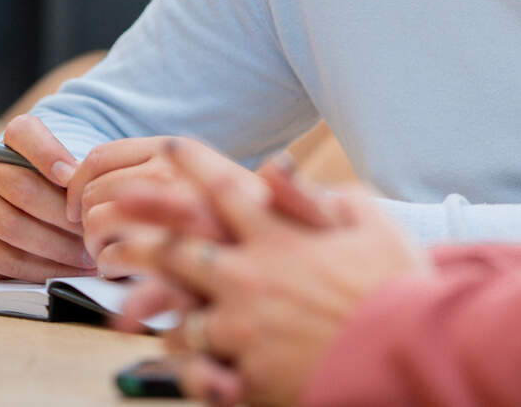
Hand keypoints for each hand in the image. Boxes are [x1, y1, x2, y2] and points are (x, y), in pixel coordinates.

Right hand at [0, 113, 95, 280]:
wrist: (31, 211)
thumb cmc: (59, 187)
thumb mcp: (71, 169)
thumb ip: (79, 170)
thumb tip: (84, 184)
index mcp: (12, 141)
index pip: (22, 133)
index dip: (48, 153)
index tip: (74, 176)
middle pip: (23, 189)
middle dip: (63, 216)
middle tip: (92, 233)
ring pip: (12, 227)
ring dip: (55, 247)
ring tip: (85, 257)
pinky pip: (3, 258)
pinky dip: (39, 268)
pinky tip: (65, 271)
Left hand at [63, 135, 244, 274]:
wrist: (286, 246)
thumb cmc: (240, 214)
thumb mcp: (204, 175)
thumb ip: (158, 168)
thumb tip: (85, 170)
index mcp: (173, 150)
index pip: (99, 157)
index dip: (77, 184)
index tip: (78, 206)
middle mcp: (170, 174)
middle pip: (92, 192)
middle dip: (85, 220)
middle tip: (97, 240)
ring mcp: (169, 210)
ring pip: (97, 223)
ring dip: (94, 245)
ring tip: (108, 259)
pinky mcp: (173, 250)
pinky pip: (116, 256)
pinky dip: (109, 267)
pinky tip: (120, 275)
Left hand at [118, 142, 429, 406]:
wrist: (409, 354)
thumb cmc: (398, 286)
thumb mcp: (372, 224)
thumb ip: (323, 196)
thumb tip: (283, 173)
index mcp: (277, 236)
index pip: (222, 188)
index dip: (191, 163)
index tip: (169, 146)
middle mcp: (250, 276)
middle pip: (175, 250)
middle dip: (139, 235)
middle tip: (112, 225)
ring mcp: (242, 328)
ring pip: (178, 315)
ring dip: (157, 307)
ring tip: (133, 307)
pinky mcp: (246, 374)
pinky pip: (198, 368)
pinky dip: (185, 363)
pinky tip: (177, 359)